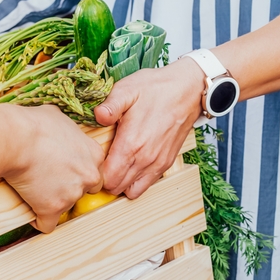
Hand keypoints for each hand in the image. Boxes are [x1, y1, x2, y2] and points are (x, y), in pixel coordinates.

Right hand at [2, 105, 103, 232]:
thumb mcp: (57, 116)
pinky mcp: (52, 209)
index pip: (94, 170)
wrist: (14, 140)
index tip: (63, 170)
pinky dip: (39, 221)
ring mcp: (72, 194)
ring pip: (66, 206)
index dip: (77, 171)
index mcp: (94, 154)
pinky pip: (47, 225)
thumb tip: (58, 124)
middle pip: (86, 190)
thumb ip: (67, 128)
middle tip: (51, 182)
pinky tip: (31, 214)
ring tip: (34, 191)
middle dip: (70, 188)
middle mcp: (88, 176)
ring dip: (52, 202)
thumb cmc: (33, 124)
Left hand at [95, 60, 205, 198]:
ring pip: (132, 190)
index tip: (92, 161)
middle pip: (117, 187)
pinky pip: (147, 185)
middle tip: (100, 162)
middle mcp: (145, 159)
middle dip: (105, 179)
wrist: (188, 90)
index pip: (107, 178)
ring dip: (121, 183)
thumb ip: (110, 105)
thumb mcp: (128, 89)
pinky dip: (136, 181)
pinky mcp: (166, 164)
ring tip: (114, 166)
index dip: (95, 172)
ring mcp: (157, 163)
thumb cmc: (156, 89)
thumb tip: (97, 115)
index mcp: (131, 143)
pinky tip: (130, 165)